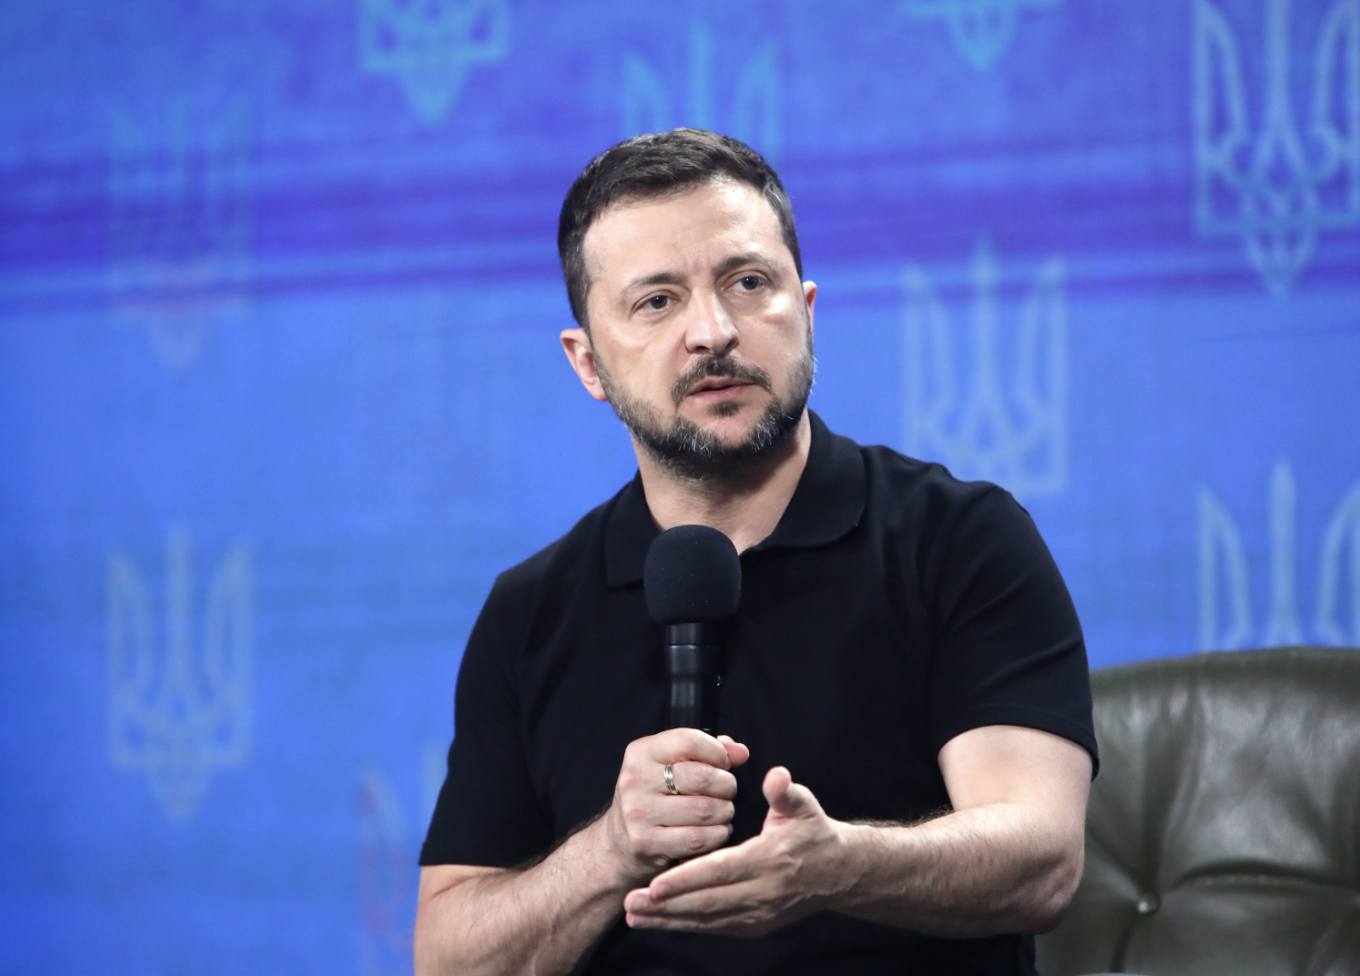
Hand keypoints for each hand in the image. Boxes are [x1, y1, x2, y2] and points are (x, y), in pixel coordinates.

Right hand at [600, 729, 749, 886]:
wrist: (617, 843)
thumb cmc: (653, 797)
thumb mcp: (670, 765)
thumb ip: (708, 752)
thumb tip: (741, 752)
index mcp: (640, 753)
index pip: (690, 741)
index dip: (717, 752)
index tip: (722, 764)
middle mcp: (635, 780)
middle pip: (702, 777)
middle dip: (726, 785)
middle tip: (726, 791)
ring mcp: (638, 813)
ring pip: (705, 810)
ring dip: (725, 812)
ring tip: (721, 811)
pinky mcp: (646, 843)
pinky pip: (699, 838)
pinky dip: (718, 834)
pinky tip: (715, 830)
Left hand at [622, 766, 846, 935]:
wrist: (838, 873)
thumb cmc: (813, 833)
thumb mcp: (804, 807)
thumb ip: (785, 792)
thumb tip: (776, 776)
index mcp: (769, 861)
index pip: (720, 872)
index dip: (686, 879)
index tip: (655, 884)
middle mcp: (762, 893)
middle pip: (706, 902)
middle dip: (666, 905)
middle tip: (631, 902)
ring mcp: (758, 915)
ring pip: (706, 919)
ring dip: (669, 919)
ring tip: (634, 915)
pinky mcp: (754, 926)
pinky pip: (714, 927)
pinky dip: (685, 925)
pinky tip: (660, 921)